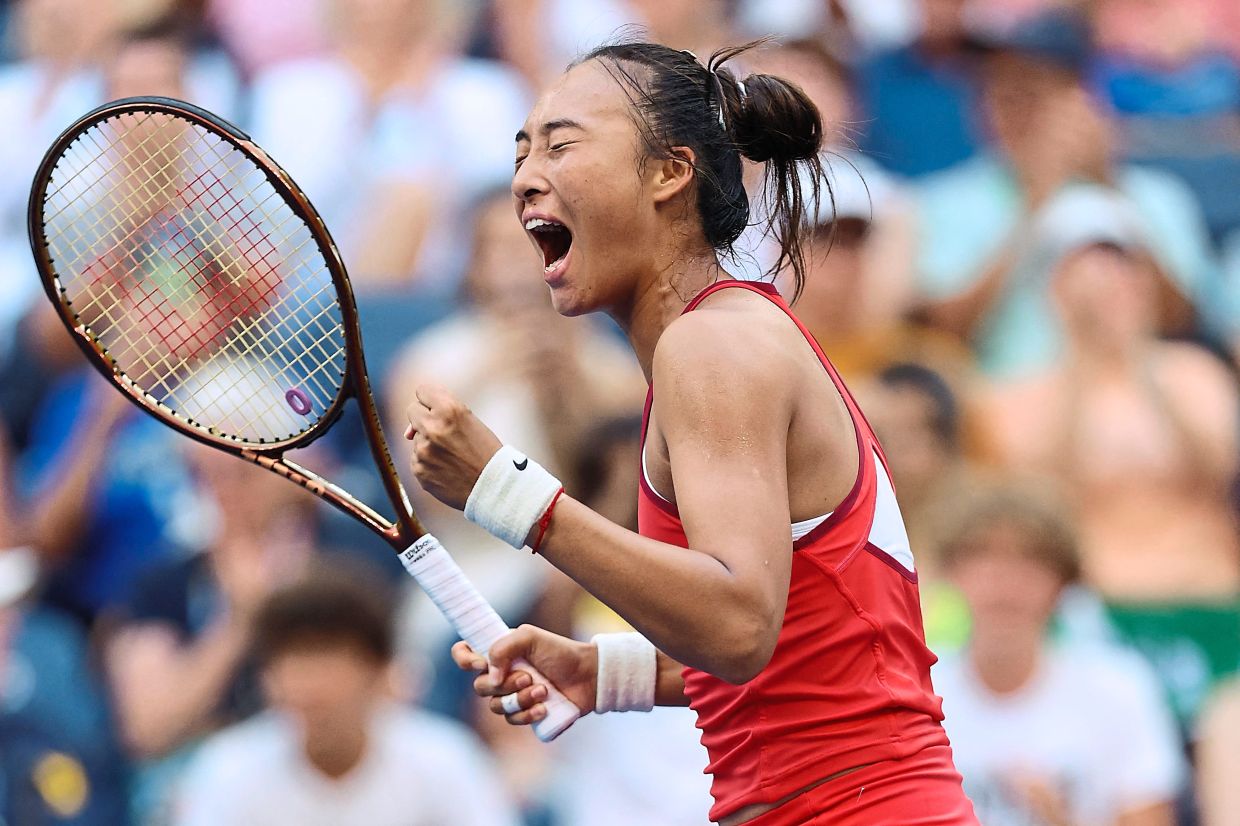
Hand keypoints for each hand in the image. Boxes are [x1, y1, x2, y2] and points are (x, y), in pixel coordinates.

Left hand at [404, 384, 502, 509]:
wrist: (494, 487)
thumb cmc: (485, 452)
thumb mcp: (470, 421)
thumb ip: (440, 412)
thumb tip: (408, 432)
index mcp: (449, 410)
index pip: (422, 390)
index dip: (431, 399)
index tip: (438, 408)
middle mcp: (432, 427)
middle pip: (412, 411)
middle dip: (424, 418)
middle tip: (444, 432)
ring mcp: (422, 450)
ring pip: (416, 438)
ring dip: (428, 443)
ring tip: (452, 456)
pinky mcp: (418, 469)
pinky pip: (416, 459)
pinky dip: (428, 462)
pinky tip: (447, 468)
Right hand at [452, 624, 596, 727]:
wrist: (589, 676)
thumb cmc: (560, 652)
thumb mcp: (530, 637)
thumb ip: (503, 648)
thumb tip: (490, 676)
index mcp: (499, 654)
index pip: (466, 655)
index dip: (464, 659)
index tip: (478, 663)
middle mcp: (502, 675)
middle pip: (480, 687)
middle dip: (504, 685)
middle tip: (529, 677)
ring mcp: (513, 696)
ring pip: (497, 707)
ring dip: (519, 699)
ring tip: (543, 691)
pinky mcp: (526, 714)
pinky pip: (513, 720)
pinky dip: (527, 714)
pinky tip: (544, 707)